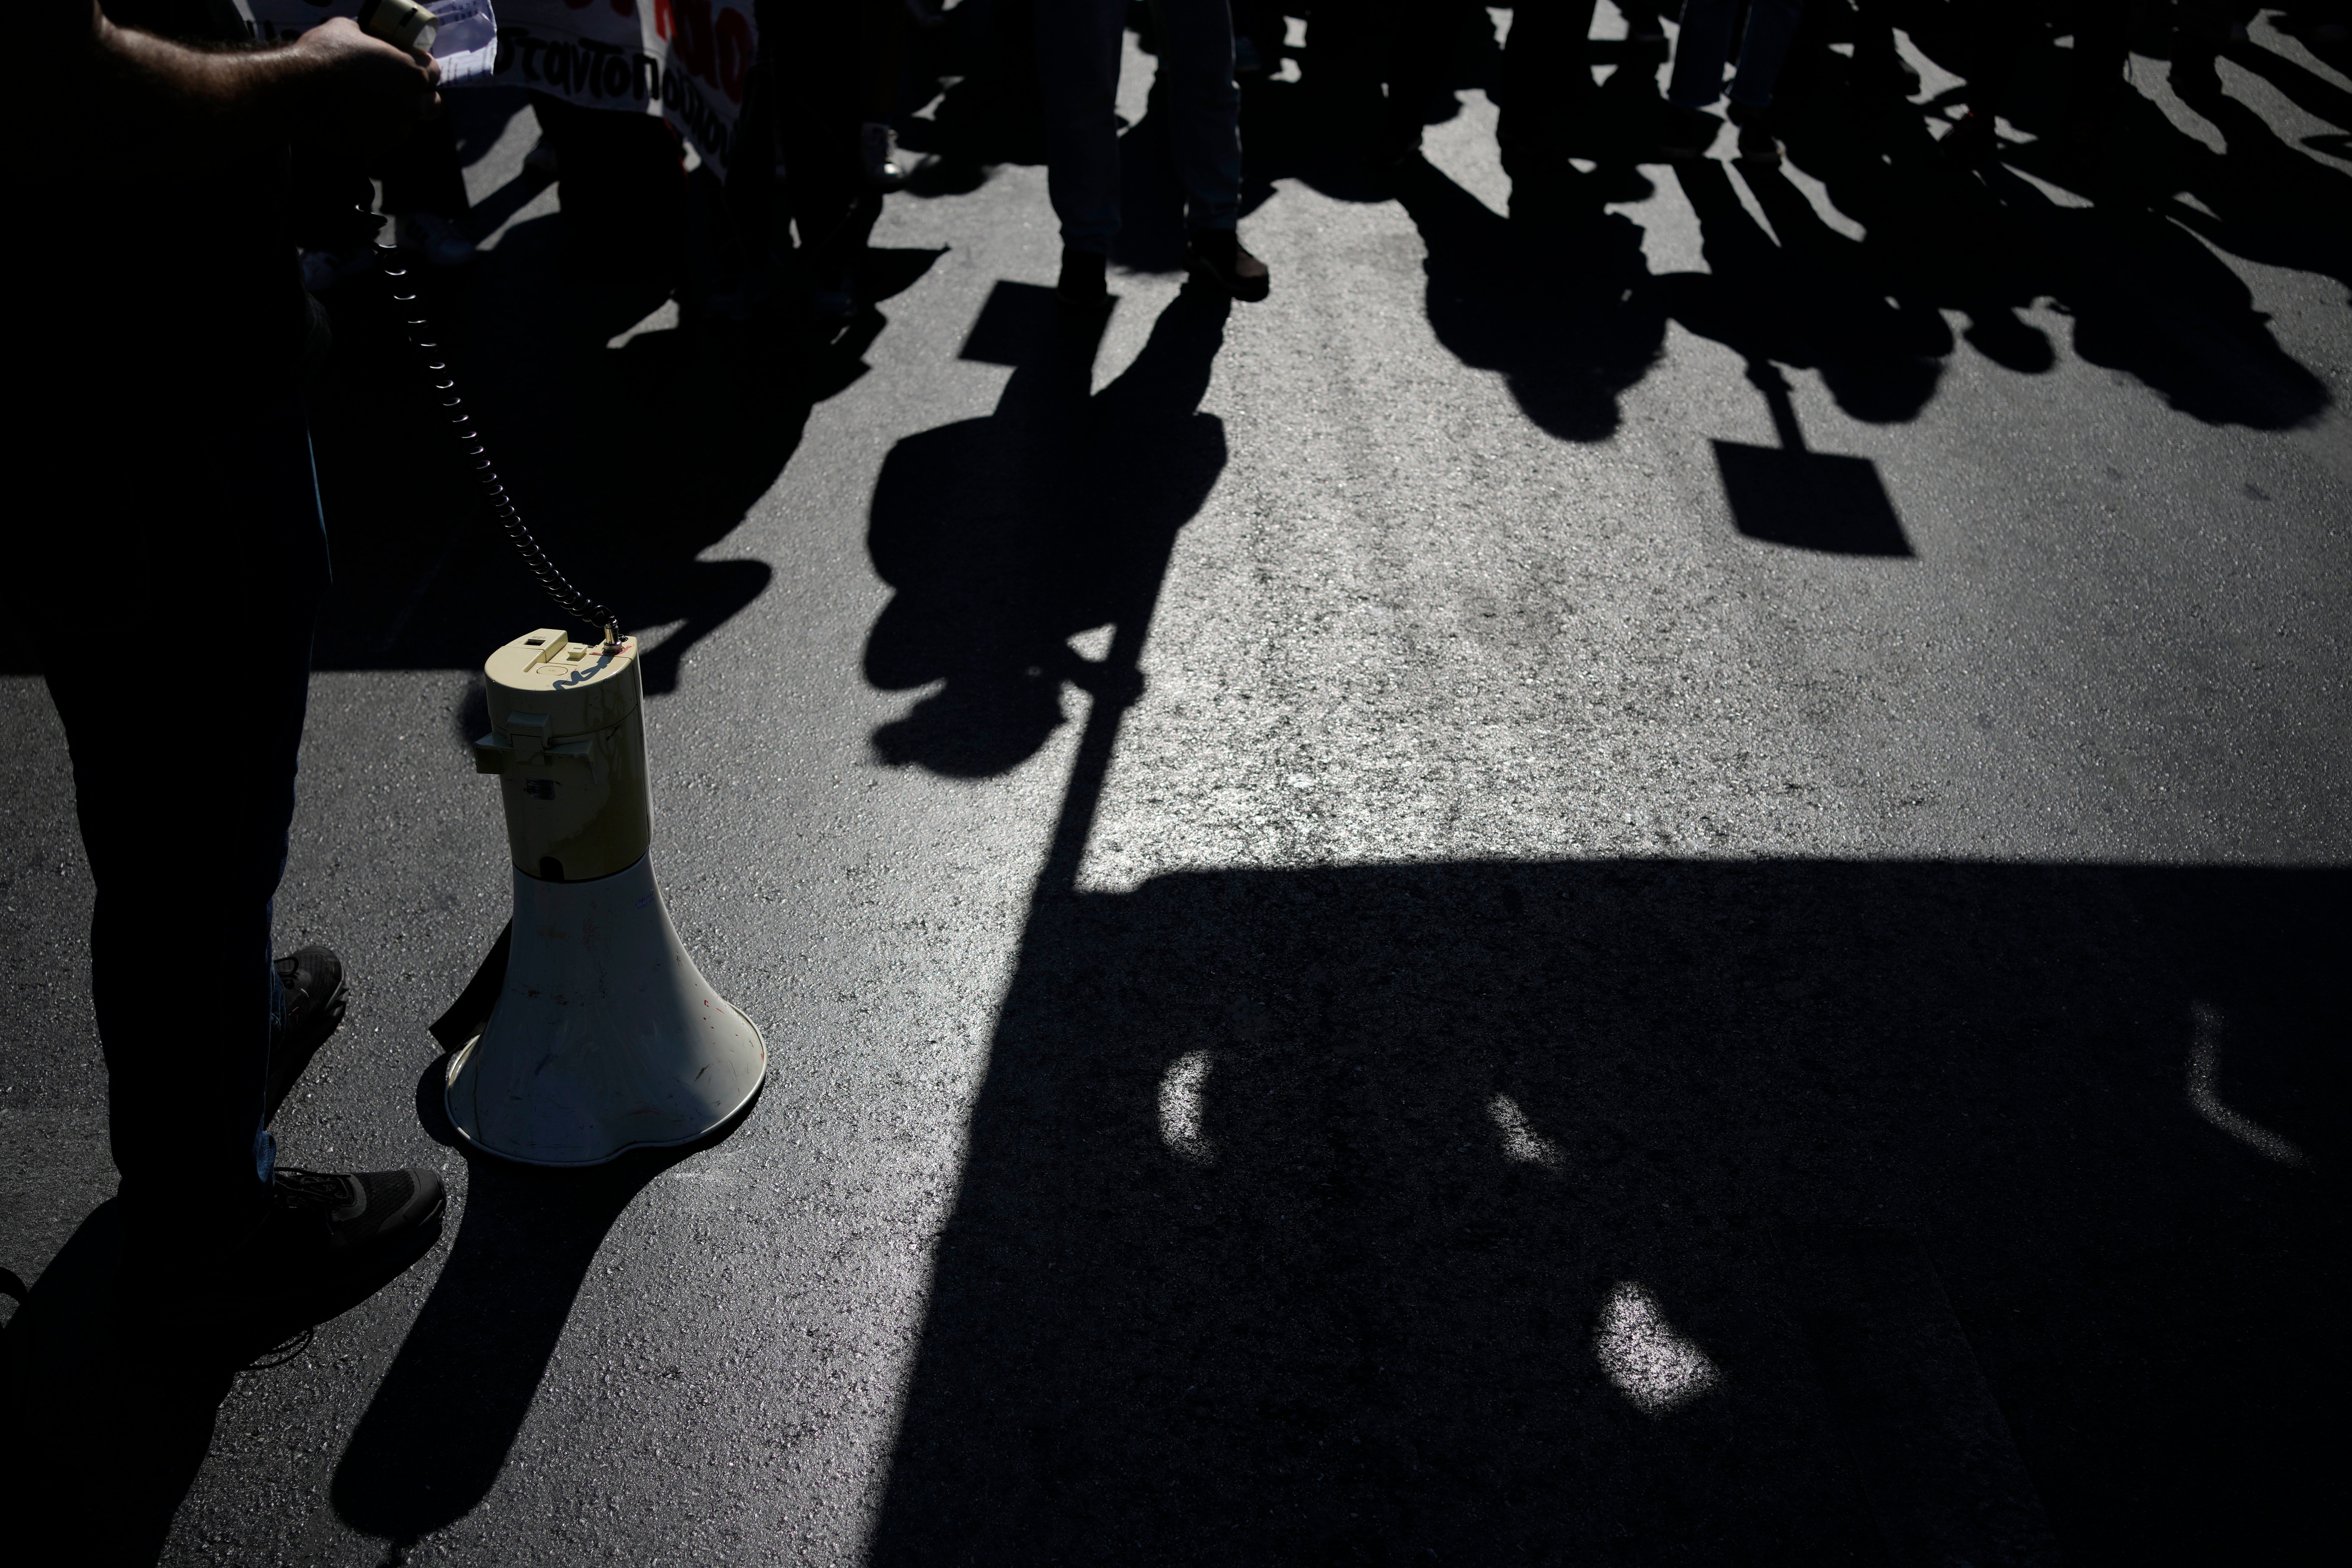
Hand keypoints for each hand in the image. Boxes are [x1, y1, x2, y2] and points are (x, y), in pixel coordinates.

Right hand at [284, 17, 440, 151]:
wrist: (297, 92)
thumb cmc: (323, 56)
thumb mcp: (346, 29)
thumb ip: (367, 36)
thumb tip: (365, 38)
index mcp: (411, 73)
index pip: (433, 72)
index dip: (421, 68)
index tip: (407, 67)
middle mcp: (412, 105)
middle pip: (432, 105)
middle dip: (420, 98)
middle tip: (399, 92)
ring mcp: (396, 130)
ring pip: (405, 125)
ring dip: (393, 116)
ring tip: (365, 106)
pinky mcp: (377, 148)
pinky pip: (381, 139)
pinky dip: (371, 131)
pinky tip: (351, 119)